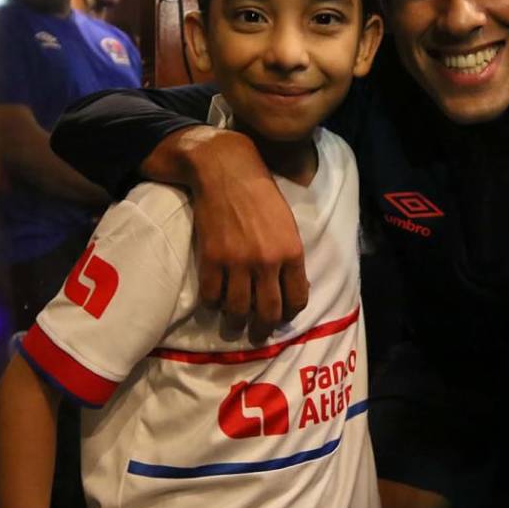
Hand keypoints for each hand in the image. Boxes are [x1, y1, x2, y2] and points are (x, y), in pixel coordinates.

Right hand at [161, 127, 308, 336]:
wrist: (227, 172)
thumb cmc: (262, 195)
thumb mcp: (288, 224)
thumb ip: (290, 257)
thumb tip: (291, 288)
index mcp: (292, 252)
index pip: (297, 299)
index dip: (290, 314)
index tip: (282, 318)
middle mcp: (267, 262)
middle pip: (268, 312)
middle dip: (263, 330)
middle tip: (258, 335)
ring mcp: (238, 262)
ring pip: (238, 310)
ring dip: (236, 323)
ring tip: (235, 325)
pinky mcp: (212, 259)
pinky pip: (211, 296)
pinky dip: (212, 305)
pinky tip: (215, 302)